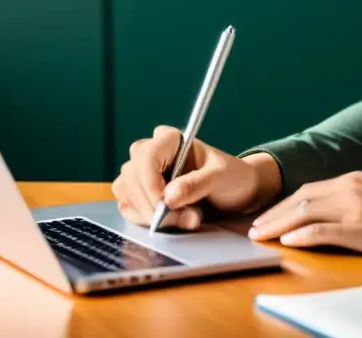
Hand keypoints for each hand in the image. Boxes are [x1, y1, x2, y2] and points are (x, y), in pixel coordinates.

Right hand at [111, 125, 279, 229]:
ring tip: (187, 220)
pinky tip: (172, 223)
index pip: (146, 156)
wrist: (234, 192)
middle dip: (155, 205)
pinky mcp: (138, 194)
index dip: (151, 182)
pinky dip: (146, 221)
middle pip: (132, 177)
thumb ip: (197, 184)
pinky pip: (128, 208)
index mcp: (170, 139)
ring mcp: (141, 173)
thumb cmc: (230, 176)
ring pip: (127, 194)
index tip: (166, 204)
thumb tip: (168, 196)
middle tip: (187, 219)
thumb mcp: (221, 176)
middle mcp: (150, 152)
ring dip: (152, 215)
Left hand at [247, 171, 361, 257]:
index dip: (283, 204)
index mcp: (352, 180)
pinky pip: (323, 230)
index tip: (267, 216)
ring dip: (278, 224)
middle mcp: (349, 188)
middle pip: (300, 199)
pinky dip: (302, 235)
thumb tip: (327, 213)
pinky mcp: (360, 227)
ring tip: (260, 236)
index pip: (308, 190)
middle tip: (253, 228)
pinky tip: (288, 241)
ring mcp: (353, 207)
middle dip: (273, 214)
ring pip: (305, 212)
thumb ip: (351, 199)